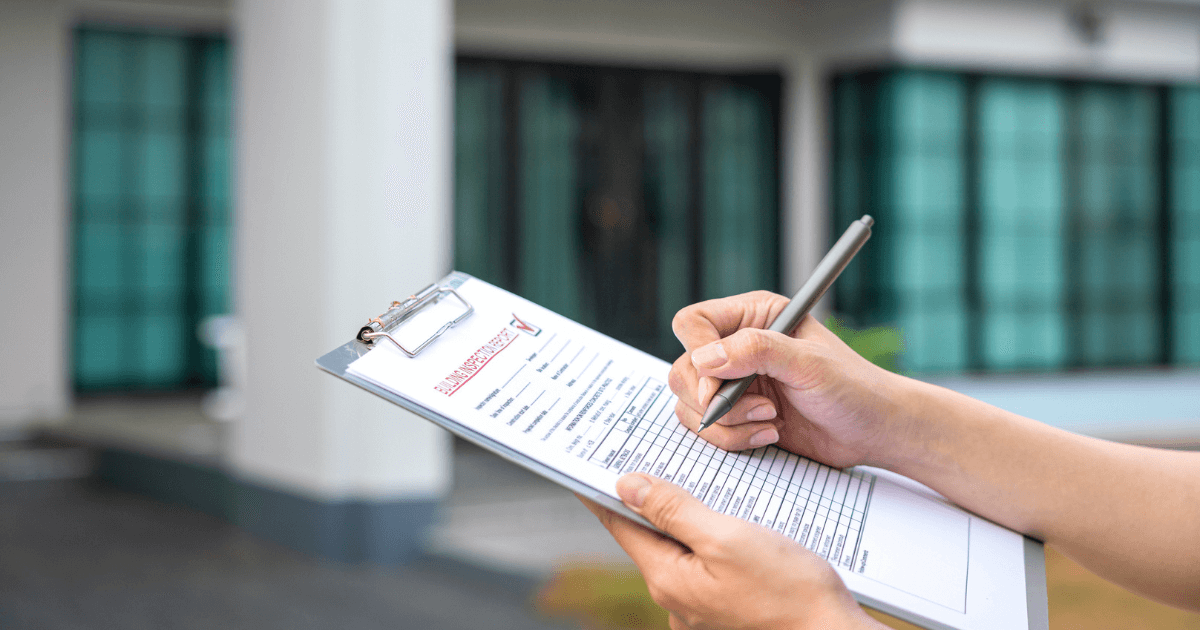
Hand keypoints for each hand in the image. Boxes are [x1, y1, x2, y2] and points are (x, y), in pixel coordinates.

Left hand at [580, 474, 883, 629]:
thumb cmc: (790, 591)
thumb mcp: (727, 538)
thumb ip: (675, 511)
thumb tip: (628, 485)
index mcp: (668, 579)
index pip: (621, 525)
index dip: (605, 490)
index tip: (590, 464)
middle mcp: (677, 599)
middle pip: (650, 535)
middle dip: (648, 498)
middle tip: (645, 458)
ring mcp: (702, 607)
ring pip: (681, 547)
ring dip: (683, 516)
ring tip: (691, 482)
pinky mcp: (728, 606)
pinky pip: (706, 563)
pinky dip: (708, 536)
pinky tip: (727, 518)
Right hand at [669, 291, 904, 468]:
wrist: (872, 430)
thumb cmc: (852, 387)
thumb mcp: (809, 362)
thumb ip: (756, 351)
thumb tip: (705, 359)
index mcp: (753, 316)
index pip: (693, 323)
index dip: (697, 353)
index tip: (715, 385)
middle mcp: (736, 347)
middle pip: (683, 368)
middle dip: (714, 398)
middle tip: (758, 407)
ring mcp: (732, 383)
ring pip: (688, 403)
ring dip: (726, 422)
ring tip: (769, 421)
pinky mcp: (735, 416)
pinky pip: (705, 429)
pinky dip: (731, 439)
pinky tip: (768, 434)